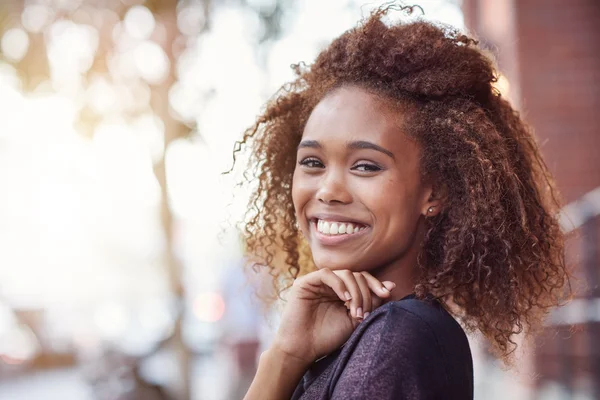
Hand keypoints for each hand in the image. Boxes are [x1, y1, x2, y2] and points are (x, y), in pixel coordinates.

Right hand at [272, 268, 395, 364]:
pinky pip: (327, 274)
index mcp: (341, 291)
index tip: (387, 294)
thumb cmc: (327, 337)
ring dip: (355, 291)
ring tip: (354, 311)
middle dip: (365, 293)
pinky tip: (344, 299)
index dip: (375, 284)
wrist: (303, 349)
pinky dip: (339, 284)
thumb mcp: (355, 319)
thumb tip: (391, 286)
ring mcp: (317, 282)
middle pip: (356, 275)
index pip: (362, 279)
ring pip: (344, 273)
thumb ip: (371, 303)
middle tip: (364, 313)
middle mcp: (330, 284)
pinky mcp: (305, 282)